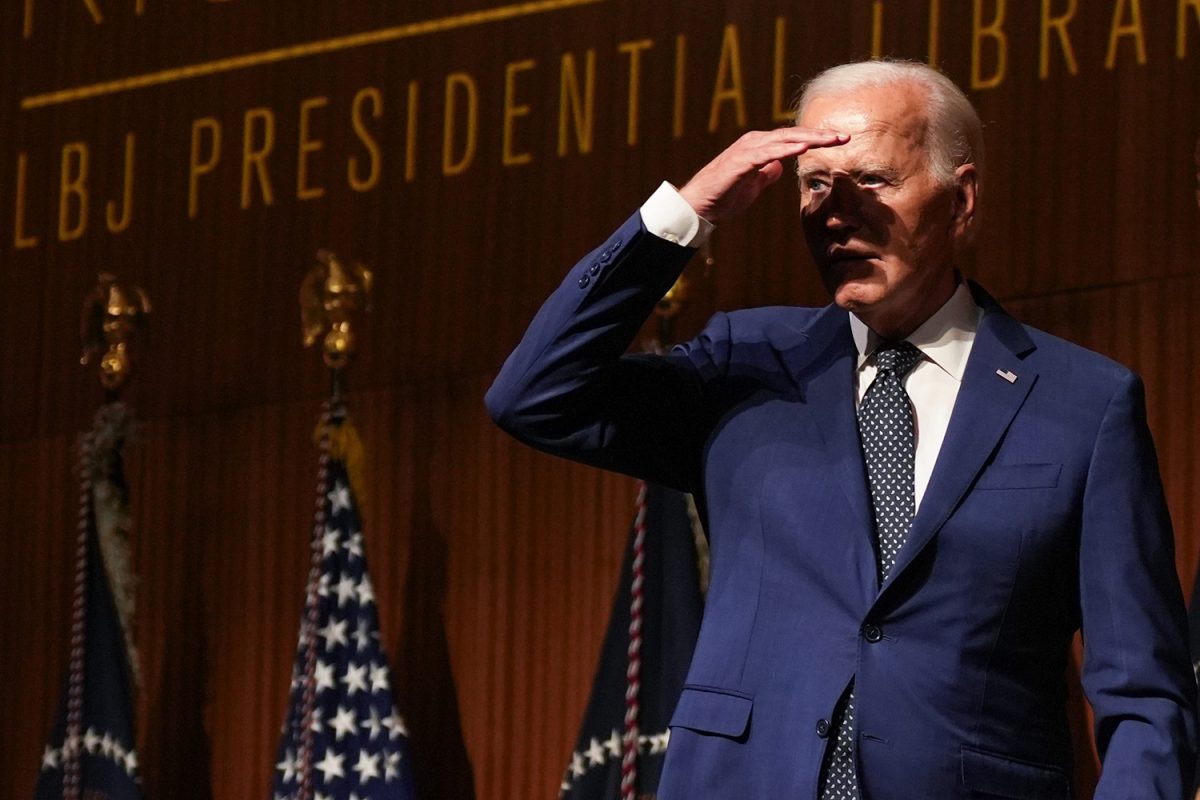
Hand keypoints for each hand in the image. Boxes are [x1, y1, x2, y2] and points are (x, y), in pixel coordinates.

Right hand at [678, 127, 848, 222]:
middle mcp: (754, 142)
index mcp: (759, 147)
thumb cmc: (724, 196)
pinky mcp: (741, 161)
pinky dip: (786, 149)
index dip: (816, 139)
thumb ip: (766, 173)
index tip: (839, 141)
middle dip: (820, 135)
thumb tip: (779, 166)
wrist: (700, 205)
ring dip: (809, 138)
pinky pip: (768, 152)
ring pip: (784, 140)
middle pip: (793, 135)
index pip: (792, 139)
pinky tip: (804, 148)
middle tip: (844, 137)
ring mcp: (747, 150)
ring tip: (831, 139)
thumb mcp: (752, 185)